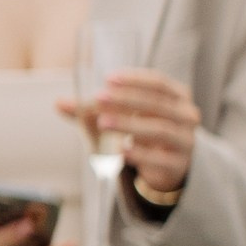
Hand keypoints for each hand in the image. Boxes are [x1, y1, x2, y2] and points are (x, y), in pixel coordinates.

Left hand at [63, 69, 199, 205]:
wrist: (170, 167)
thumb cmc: (145, 132)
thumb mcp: (125, 116)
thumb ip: (93, 110)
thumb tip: (58, 103)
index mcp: (177, 96)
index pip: (158, 83)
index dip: (134, 80)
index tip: (108, 79)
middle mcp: (186, 116)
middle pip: (158, 104)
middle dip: (127, 99)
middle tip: (99, 98)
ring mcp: (185, 141)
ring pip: (160, 129)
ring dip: (130, 124)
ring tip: (103, 122)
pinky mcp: (178, 164)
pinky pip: (160, 158)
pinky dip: (139, 154)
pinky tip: (119, 151)